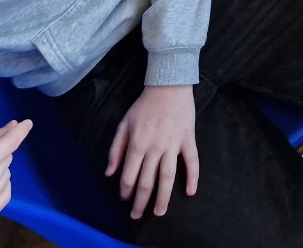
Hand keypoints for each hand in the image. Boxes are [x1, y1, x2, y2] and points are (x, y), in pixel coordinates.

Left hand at [107, 85, 198, 219]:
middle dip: (141, 201)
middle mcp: (154, 148)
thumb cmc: (144, 106)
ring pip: (167, 176)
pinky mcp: (187, 140)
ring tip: (160, 212)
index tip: (125, 199)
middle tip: (137, 216)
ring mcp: (173, 145)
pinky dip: (193, 177)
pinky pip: (192, 161)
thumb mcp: (124, 124)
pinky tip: (191, 191)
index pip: (129, 175)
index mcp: (137, 144)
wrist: (168, 87)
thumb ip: (116, 149)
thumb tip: (110, 173)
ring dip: (163, 196)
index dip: (126, 190)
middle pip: (147, 181)